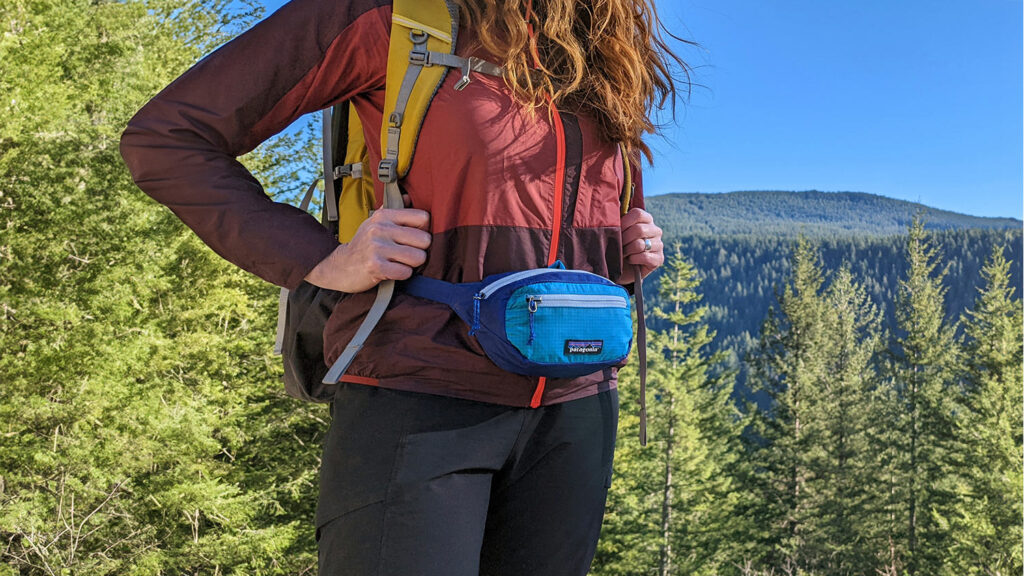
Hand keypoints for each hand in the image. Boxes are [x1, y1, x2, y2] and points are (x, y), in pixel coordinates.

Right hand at [304, 208, 430, 292]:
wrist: (340, 266)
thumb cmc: (363, 245)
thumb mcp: (374, 222)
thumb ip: (393, 210)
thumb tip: (408, 197)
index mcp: (384, 215)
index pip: (423, 217)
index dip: (424, 230)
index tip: (414, 238)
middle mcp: (380, 228)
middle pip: (424, 239)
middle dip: (420, 250)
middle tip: (407, 253)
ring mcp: (377, 247)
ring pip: (418, 257)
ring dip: (412, 264)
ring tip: (399, 262)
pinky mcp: (376, 266)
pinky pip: (406, 272)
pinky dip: (402, 274)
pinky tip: (392, 271)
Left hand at [617, 208, 663, 284]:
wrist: (620, 269)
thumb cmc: (617, 247)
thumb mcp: (616, 232)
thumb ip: (616, 220)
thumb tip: (613, 208)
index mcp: (646, 219)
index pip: (638, 214)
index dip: (624, 223)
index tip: (617, 231)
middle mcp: (656, 230)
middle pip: (639, 230)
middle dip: (624, 240)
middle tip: (619, 246)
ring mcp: (659, 244)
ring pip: (640, 244)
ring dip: (627, 251)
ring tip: (623, 254)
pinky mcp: (659, 259)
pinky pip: (644, 257)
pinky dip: (633, 260)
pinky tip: (631, 260)